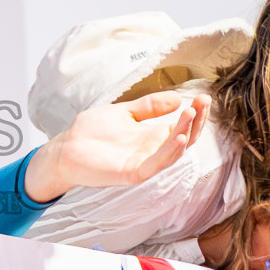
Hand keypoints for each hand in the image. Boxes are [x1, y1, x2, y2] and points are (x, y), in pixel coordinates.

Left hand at [22, 91, 210, 203]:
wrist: (66, 148)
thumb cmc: (92, 132)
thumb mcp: (125, 112)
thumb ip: (149, 106)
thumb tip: (177, 98)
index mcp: (153, 137)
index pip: (182, 127)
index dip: (195, 114)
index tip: (202, 97)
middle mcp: (152, 151)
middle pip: (184, 139)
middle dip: (196, 121)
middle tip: (202, 103)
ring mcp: (144, 163)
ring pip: (173, 151)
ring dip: (185, 133)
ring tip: (191, 114)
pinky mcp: (133, 173)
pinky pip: (156, 164)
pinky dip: (169, 152)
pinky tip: (178, 137)